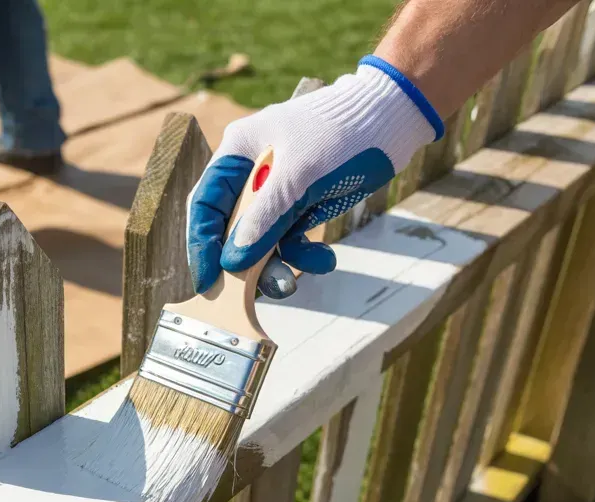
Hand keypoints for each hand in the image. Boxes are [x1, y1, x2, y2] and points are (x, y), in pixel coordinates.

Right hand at [187, 57, 442, 293]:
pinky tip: (325, 259)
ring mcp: (278, 190)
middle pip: (232, 229)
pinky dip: (304, 252)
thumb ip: (262, 219)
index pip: (204, 206)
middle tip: (254, 292)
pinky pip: (291, 238)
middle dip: (244, 262)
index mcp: (237, 154)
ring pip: (262, 240)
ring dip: (277, 264)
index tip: (207, 281)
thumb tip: (232, 262)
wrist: (393, 117)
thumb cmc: (340, 132)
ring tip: (293, 283)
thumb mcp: (299, 176)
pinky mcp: (303, 202)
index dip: (201, 245)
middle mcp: (252, 173)